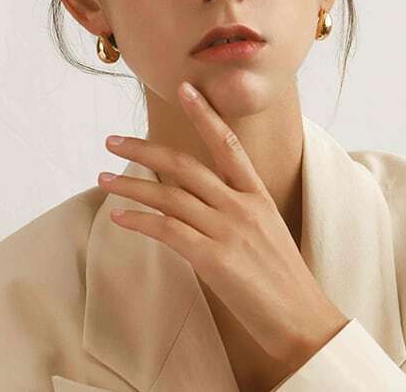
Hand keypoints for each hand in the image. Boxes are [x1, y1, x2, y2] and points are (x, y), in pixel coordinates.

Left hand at [97, 81, 349, 367]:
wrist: (301, 317)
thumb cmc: (280, 275)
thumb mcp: (263, 230)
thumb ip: (231, 211)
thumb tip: (195, 204)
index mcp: (256, 195)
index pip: (227, 144)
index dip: (205, 114)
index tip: (184, 89)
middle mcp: (241, 205)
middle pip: (185, 165)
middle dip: (145, 148)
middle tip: (113, 140)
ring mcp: (228, 230)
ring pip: (170, 196)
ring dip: (132, 185)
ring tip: (104, 178)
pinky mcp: (214, 258)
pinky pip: (168, 230)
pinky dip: (141, 221)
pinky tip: (119, 217)